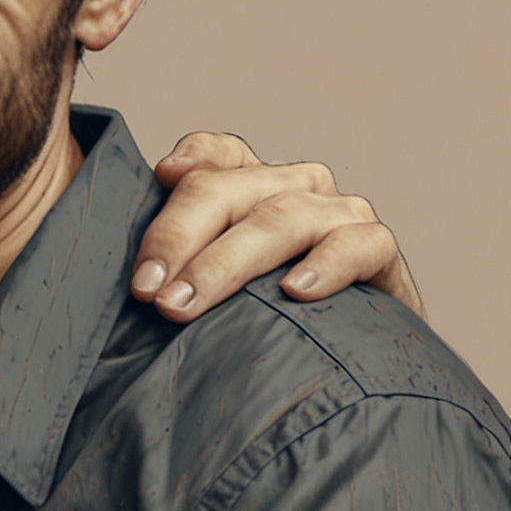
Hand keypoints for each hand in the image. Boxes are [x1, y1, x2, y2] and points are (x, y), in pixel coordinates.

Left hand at [131, 132, 421, 323]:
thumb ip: (177, 264)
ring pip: (281, 217)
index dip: (186, 161)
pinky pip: (359, 245)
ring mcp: (339, 214)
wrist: (359, 357)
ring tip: (185, 304)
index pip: (215, 153)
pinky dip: (326, 265)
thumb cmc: (268, 319)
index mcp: (249, 185)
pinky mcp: (379, 251)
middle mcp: (294, 188)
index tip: (158, 177)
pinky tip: (294, 291)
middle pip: (227, 190)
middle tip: (146, 291)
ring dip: (227, 263)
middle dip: (178, 237)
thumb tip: (131, 281)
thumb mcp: (214, 285)